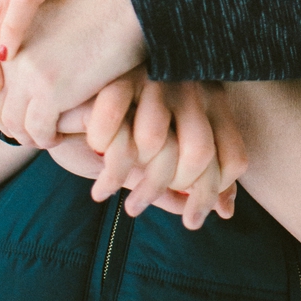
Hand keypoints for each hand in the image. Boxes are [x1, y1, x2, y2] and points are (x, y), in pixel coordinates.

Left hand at [0, 0, 146, 148]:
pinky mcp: (49, 87)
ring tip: (38, 135)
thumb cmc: (96, 3)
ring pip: (6, 117)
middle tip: (16, 127)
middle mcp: (1, 42)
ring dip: (20, 132)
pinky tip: (58, 136)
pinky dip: (44, 138)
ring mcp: (23, 67)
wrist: (134, 0)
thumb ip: (19, 27)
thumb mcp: (44, 8)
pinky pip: (36, 128)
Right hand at [89, 77, 244, 226]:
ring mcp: (152, 82)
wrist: (68, 94)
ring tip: (120, 197)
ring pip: (156, 144)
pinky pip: (119, 140)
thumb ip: (190, 182)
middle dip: (172, 190)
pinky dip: (109, 175)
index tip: (191, 218)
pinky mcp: (115, 82)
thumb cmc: (118, 132)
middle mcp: (188, 88)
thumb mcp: (159, 160)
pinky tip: (101, 188)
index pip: (232, 159)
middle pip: (200, 154)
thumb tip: (225, 211)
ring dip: (139, 185)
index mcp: (210, 102)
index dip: (212, 195)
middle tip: (148, 206)